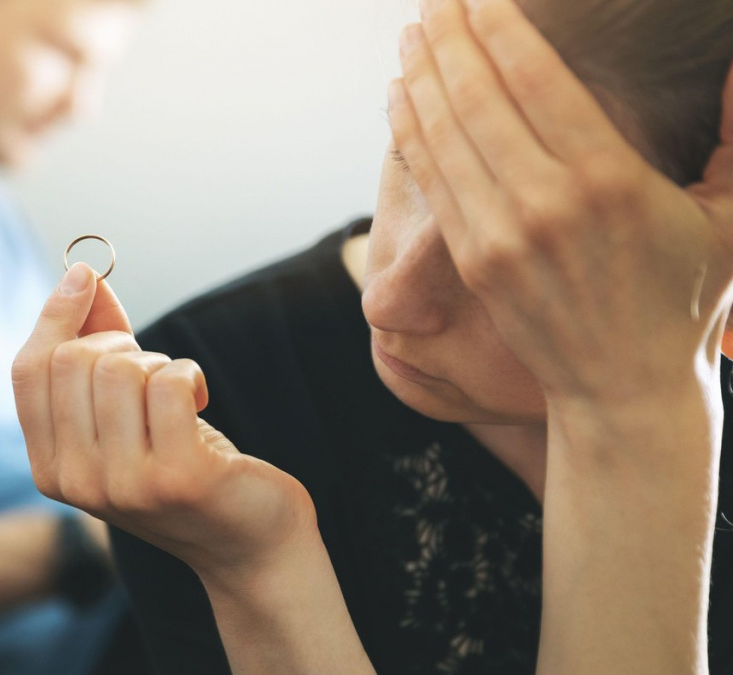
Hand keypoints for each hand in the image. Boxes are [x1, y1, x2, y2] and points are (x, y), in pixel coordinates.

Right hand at [12, 263, 317, 580]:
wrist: (249, 543)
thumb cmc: (185, 465)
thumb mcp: (125, 413)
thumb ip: (96, 348)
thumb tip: (80, 277)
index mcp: (49, 469)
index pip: (28, 370)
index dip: (55, 314)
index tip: (85, 277)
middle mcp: (76, 482)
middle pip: (73, 360)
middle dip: (121, 344)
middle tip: (154, 373)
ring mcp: (123, 485)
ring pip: (120, 368)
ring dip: (160, 363)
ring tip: (179, 396)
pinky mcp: (176, 477)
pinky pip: (170, 382)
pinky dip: (190, 375)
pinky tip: (200, 402)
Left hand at [388, 0, 732, 406]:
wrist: (624, 388)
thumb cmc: (687, 298)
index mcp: (611, 182)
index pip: (538, 81)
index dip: (500, 28)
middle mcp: (546, 205)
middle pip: (479, 99)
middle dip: (450, 39)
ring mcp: (500, 236)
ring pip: (445, 136)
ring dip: (421, 76)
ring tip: (409, 33)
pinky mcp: (472, 262)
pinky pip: (433, 180)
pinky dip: (410, 131)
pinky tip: (399, 94)